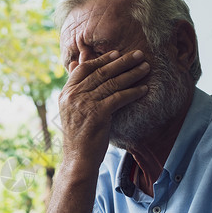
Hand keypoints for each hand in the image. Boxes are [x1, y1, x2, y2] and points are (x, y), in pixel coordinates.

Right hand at [59, 50, 149, 167]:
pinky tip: (144, 90)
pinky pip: (119, 98)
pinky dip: (133, 92)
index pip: (84, 69)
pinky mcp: (97, 114)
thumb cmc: (79, 137)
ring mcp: (84, 104)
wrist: (78, 159)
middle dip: (122, 62)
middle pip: (101, 73)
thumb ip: (77, 90)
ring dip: (131, 74)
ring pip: (111, 83)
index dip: (101, 60)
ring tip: (145, 68)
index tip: (117, 53)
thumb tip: (75, 66)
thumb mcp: (73, 111)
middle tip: (138, 54)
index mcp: (66, 94)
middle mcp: (73, 96)